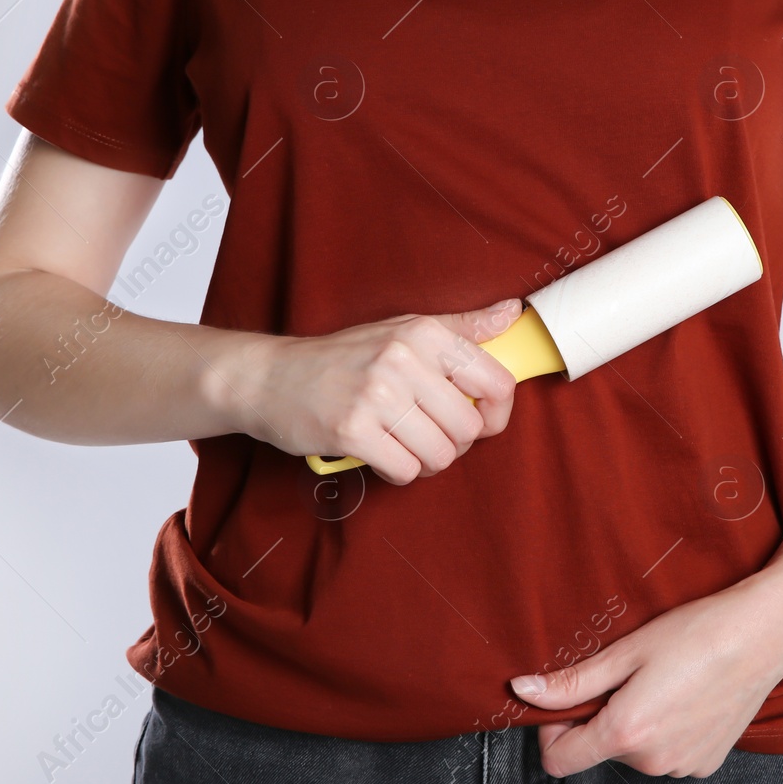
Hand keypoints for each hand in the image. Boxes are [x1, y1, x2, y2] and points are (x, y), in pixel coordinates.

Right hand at [211, 298, 520, 483]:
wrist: (270, 378)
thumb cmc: (343, 356)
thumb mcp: (403, 329)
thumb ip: (462, 327)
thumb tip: (512, 313)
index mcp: (424, 333)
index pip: (496, 382)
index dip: (497, 414)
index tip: (480, 420)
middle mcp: (403, 359)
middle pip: (468, 428)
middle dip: (453, 443)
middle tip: (427, 434)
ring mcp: (376, 395)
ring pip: (440, 454)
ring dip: (425, 460)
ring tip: (402, 444)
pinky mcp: (352, 431)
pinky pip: (405, 470)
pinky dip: (397, 470)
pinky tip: (379, 452)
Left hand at [510, 571, 782, 778]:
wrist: (763, 635)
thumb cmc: (696, 633)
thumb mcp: (626, 650)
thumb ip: (572, 681)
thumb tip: (522, 691)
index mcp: (625, 733)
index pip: (558, 761)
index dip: (552, 729)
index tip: (567, 699)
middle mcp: (652, 762)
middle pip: (600, 750)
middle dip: (602, 717)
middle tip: (629, 673)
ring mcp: (682, 767)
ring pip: (636, 752)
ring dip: (636, 724)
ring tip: (664, 680)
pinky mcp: (706, 764)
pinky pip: (668, 754)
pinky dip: (666, 731)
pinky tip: (686, 695)